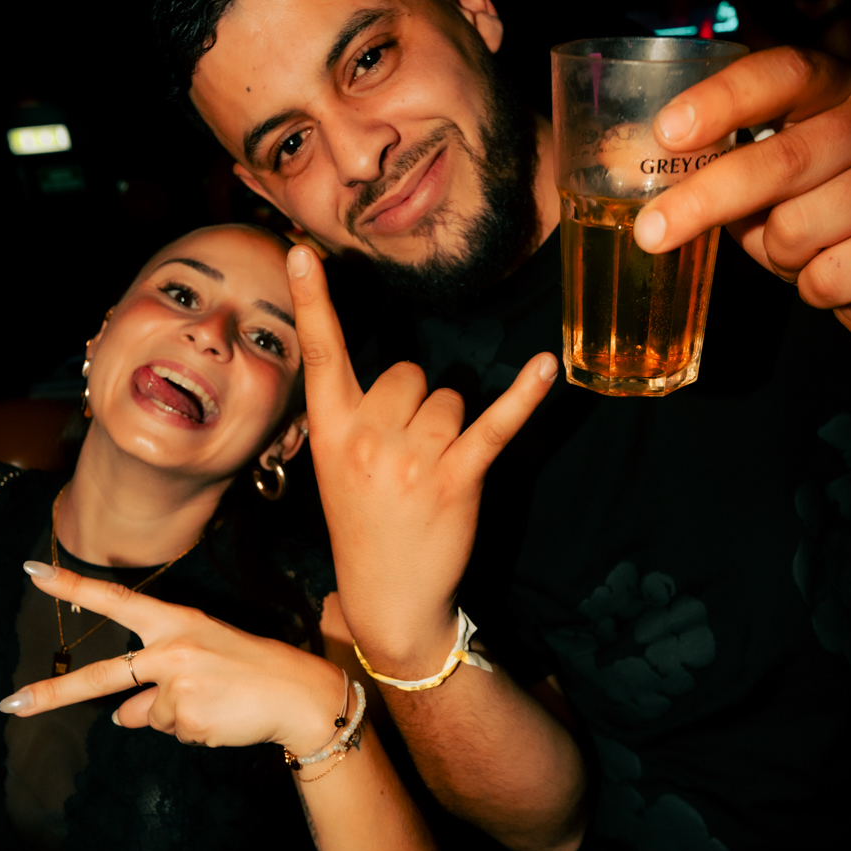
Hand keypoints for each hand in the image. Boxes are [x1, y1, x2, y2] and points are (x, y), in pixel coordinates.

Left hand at [1, 570, 349, 754]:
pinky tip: (221, 718)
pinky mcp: (188, 719)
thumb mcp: (201, 657)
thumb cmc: (249, 669)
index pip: (114, 599)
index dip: (71, 585)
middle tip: (9, 705)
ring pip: (146, 716)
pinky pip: (172, 733)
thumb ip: (155, 680)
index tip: (31, 571)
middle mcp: (170, 650)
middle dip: (53, 694)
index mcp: (174, 622)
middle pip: (101, 677)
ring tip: (216, 702)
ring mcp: (177, 686)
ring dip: (174, 717)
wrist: (298, 694)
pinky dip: (191, 732)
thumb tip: (120, 714)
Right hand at [285, 243, 556, 673]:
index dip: (312, 302)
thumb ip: (355, 415)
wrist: (390, 597)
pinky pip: (495, 422)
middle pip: (409, 373)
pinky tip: (545, 367)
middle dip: (417, 404)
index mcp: (330, 431)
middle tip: (406, 458)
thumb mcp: (335, 467)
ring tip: (432, 473)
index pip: (320, 355)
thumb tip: (402, 377)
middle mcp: (367, 437)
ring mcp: (413, 458)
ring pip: (450, 396)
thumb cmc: (365, 524)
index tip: (304, 253)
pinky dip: (524, 395)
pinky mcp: (457, 477)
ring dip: (451, 426)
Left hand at [632, 47, 850, 347]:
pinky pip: (828, 277)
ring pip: (799, 229)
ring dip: (777, 255)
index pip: (784, 72)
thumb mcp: (778, 177)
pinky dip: (813, 288)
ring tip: (802, 250)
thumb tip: (633, 168)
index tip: (668, 131)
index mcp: (842, 87)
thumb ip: (727, 161)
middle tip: (650, 232)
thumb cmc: (826, 213)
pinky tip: (842, 274)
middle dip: (705, 200)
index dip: (724, 98)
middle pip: (781, 159)